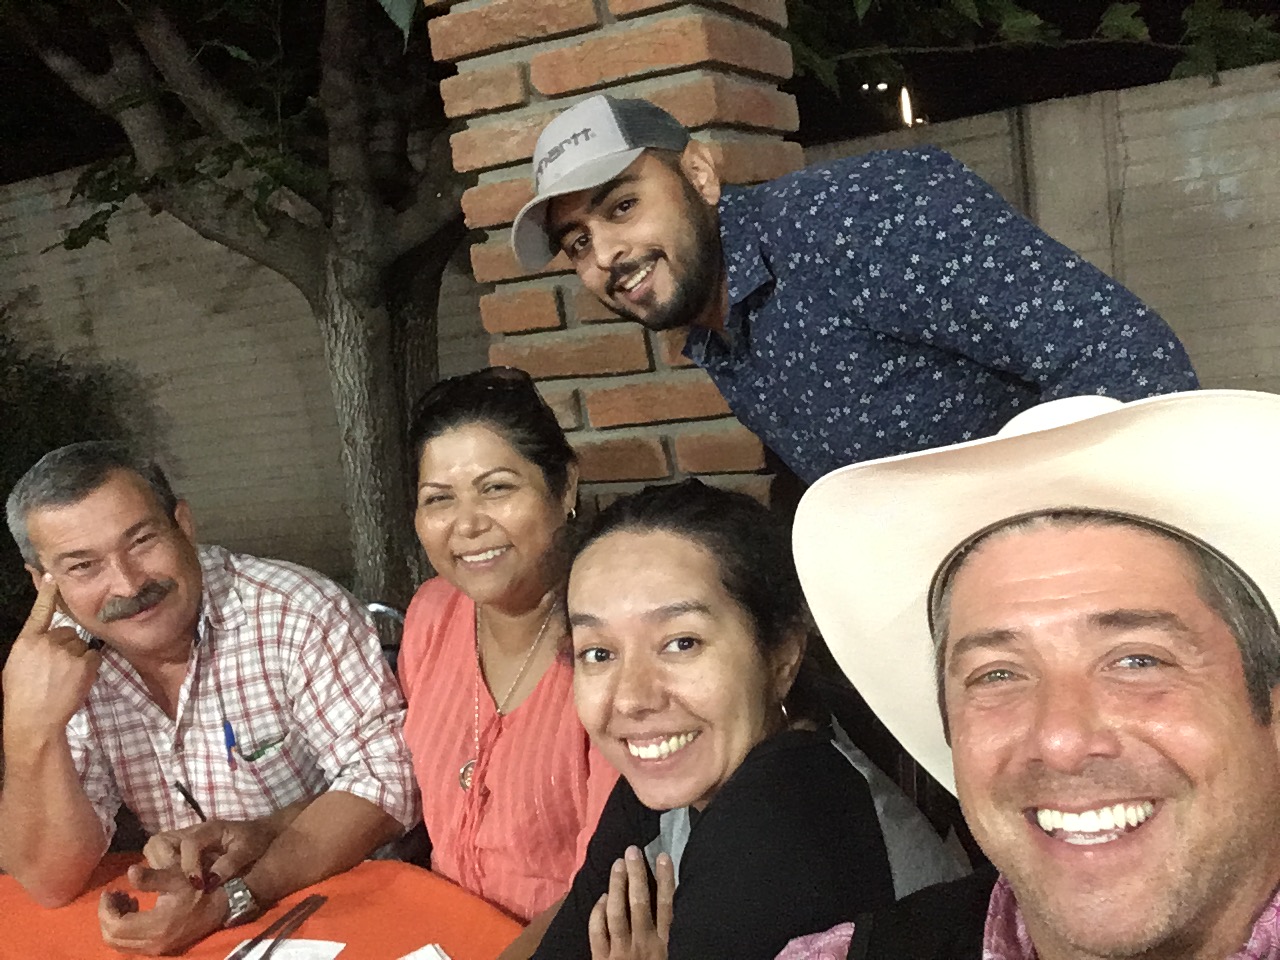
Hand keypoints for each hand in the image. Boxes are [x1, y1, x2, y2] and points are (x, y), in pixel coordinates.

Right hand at [1, 576, 100, 732]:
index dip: (46, 592)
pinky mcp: (84, 662)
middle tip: (57, 669)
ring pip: (81, 645)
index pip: (39, 611)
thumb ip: (32, 647)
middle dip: (67, 646)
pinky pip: (93, 656)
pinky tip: (75, 680)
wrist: (33, 721)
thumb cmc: (22, 696)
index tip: (51, 575)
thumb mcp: (18, 665)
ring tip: (64, 678)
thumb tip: (44, 638)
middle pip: (68, 632)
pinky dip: (89, 666)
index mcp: (26, 641)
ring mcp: (66, 651)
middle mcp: (47, 642)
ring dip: (78, 657)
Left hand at [98, 863, 228, 955]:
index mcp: (156, 925)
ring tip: (124, 899)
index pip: (116, 925)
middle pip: (113, 938)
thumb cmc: (198, 887)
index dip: (106, 909)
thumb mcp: (176, 877)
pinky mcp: (160, 948)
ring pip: (119, 943)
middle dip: (107, 916)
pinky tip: (135, 908)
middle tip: (113, 895)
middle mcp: (153, 943)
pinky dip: (125, 928)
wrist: (221, 905)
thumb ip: (152, 877)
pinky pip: (130, 943)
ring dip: (115, 922)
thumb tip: (130, 872)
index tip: (110, 890)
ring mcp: (157, 948)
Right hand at [144, 818, 278, 890]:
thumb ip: (231, 862)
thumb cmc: (254, 840)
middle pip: (159, 842)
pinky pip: (160, 856)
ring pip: (155, 847)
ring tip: (171, 884)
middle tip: (175, 884)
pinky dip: (161, 869)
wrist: (258, 833)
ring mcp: (182, 839)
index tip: (198, 885)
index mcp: (210, 829)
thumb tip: (210, 881)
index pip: (190, 843)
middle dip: (163, 864)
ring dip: (159, 866)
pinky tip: (173, 884)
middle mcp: (191, 832)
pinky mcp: (179, 849)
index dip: (189, 865)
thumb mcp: (249, 849)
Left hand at [588, 846, 673, 959]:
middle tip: (632, 851)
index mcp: (663, 944)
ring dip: (616, 886)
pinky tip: (601, 898)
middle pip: (640, 904)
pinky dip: (598, 913)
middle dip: (636, 875)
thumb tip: (666, 903)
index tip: (663, 856)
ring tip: (617, 864)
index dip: (665, 880)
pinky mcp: (601, 959)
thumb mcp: (666, 957)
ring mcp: (621, 951)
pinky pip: (597, 931)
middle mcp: (643, 943)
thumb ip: (664, 935)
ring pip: (616, 913)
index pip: (666, 907)